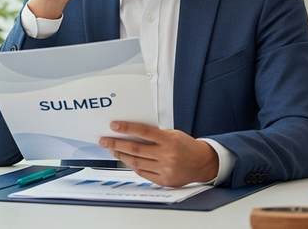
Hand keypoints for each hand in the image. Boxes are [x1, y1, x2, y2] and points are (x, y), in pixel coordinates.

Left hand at [99, 121, 218, 187]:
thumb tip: (131, 132)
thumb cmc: (185, 145)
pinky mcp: (164, 180)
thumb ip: (154, 134)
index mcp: (169, 140)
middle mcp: (167, 155)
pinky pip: (143, 173)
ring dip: (121, 155)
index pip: (143, 132)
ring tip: (112, 149)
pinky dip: (133, 165)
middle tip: (104, 140)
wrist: (202, 163)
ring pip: (136, 162)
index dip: (126, 128)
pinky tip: (126, 160)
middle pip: (136, 149)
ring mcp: (165, 169)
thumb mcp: (172, 133)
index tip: (113, 126)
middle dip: (117, 144)